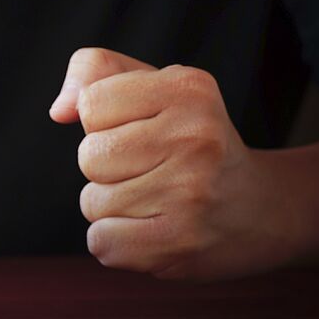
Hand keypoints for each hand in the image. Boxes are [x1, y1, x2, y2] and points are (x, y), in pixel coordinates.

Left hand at [50, 48, 287, 279]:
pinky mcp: (179, 243)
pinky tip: (152, 232)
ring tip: (156, 201)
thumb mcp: (153, 88)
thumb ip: (95, 74)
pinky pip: (101, 242)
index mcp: (188, 88)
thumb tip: (59, 110)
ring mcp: (190, 194)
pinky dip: (115, 243)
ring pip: (92, 202)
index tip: (142, 131)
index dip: (103, 123)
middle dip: (105, 169)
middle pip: (89, 156)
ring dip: (112, 208)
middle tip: (152, 172)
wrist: (259, 210)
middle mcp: (195, 137)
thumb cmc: (188, 143)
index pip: (90, 103)